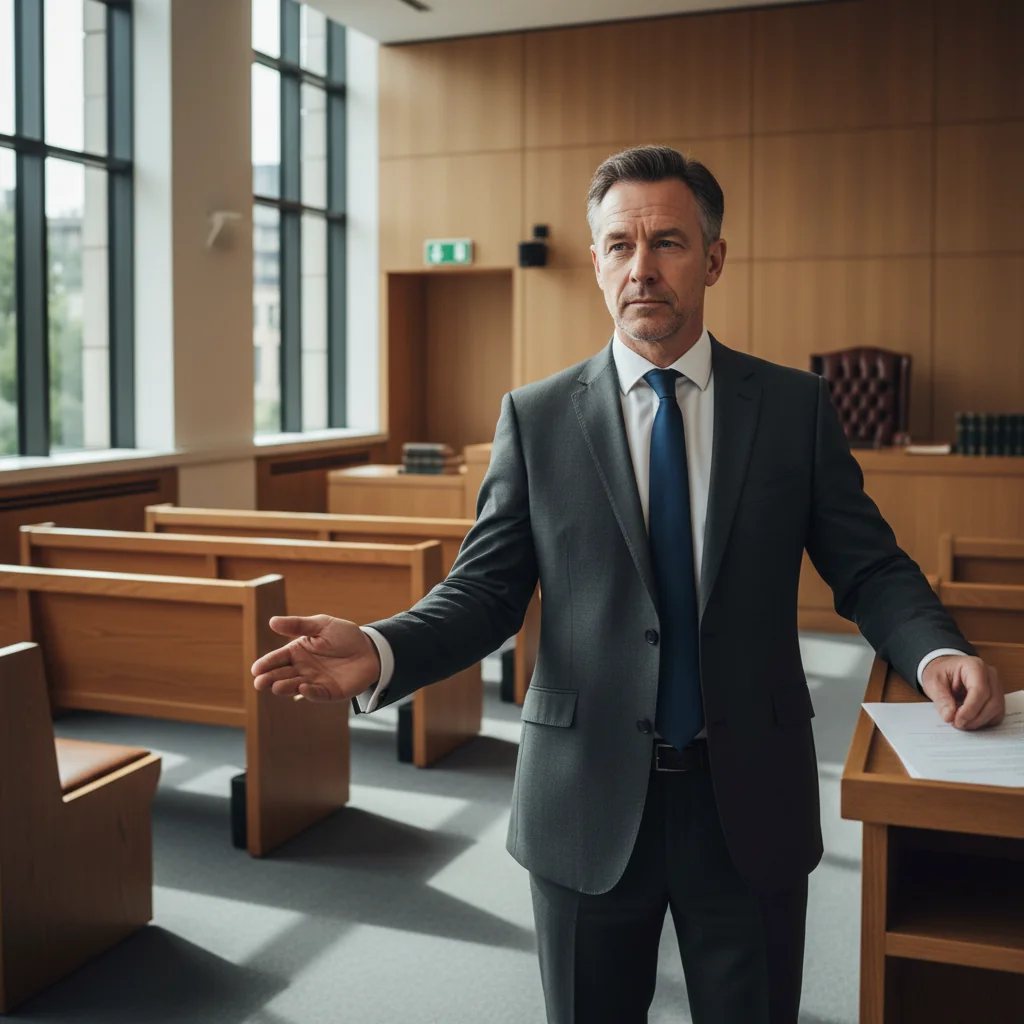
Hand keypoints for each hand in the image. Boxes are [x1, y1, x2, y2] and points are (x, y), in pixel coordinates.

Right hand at [251, 615, 381, 702]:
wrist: (371, 649)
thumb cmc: (345, 635)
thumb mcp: (322, 624)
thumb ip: (298, 625)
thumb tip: (272, 621)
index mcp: (298, 652)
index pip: (278, 658)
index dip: (266, 664)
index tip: (256, 669)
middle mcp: (303, 669)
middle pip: (282, 675)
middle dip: (270, 679)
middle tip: (259, 682)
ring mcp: (315, 682)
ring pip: (296, 687)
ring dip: (286, 687)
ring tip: (276, 686)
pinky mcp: (330, 693)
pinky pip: (318, 694)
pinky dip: (310, 693)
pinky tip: (303, 688)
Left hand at [919, 655, 1003, 729]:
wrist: (945, 669)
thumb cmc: (940, 672)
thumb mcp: (933, 682)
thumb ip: (941, 699)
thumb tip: (949, 716)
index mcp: (974, 666)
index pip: (980, 690)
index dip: (970, 709)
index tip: (956, 720)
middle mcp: (990, 675)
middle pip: (992, 702)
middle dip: (974, 718)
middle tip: (956, 724)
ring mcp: (996, 687)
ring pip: (996, 710)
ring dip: (979, 721)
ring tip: (960, 722)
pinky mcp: (997, 698)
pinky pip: (996, 714)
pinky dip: (983, 721)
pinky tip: (968, 720)